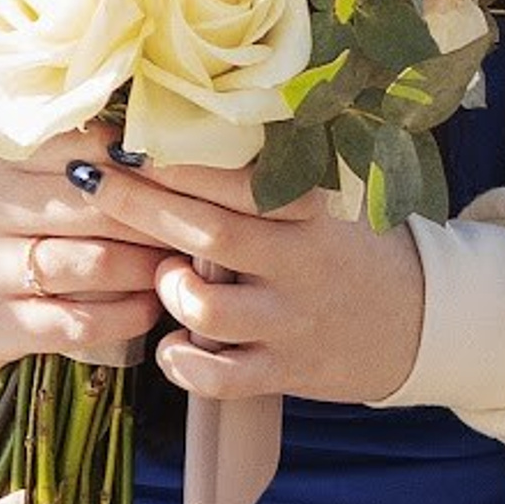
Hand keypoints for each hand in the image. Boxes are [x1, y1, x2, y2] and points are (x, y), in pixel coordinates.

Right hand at [0, 128, 165, 379]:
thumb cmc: (11, 230)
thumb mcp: (25, 180)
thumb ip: (79, 155)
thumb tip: (162, 140)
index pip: (83, 146)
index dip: (142, 161)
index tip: (186, 175)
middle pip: (95, 204)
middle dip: (156, 218)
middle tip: (199, 226)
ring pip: (91, 262)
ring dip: (146, 266)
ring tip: (177, 266)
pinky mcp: (2, 323)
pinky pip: (81, 321)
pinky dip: (127, 315)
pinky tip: (151, 307)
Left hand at [101, 161, 425, 406]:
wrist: (417, 321)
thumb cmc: (338, 246)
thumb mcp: (313, 202)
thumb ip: (255, 174)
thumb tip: (169, 125)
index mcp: (306, 211)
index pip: (232, 180)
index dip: (170, 161)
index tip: (118, 140)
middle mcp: (299, 263)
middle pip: (207, 232)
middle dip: (137, 204)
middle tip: (87, 178)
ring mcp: (291, 321)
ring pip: (207, 309)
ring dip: (167, 289)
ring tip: (164, 275)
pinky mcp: (286, 372)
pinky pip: (218, 378)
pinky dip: (180, 363)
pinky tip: (172, 344)